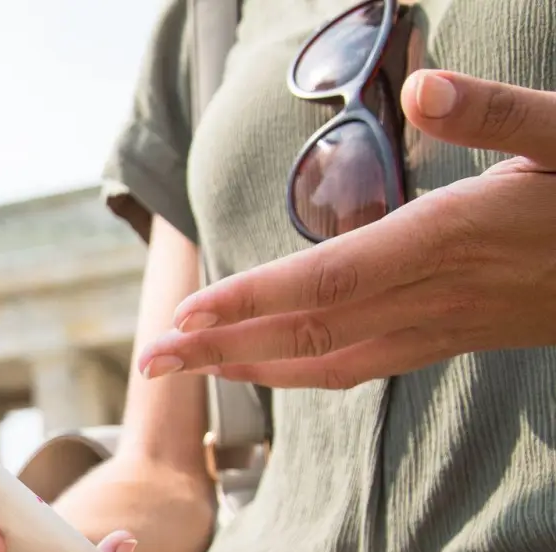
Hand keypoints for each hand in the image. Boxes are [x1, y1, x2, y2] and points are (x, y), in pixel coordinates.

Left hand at [137, 70, 555, 388]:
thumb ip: (499, 111)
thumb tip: (426, 85)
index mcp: (449, 241)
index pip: (324, 283)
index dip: (249, 303)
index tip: (183, 317)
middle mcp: (438, 295)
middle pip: (308, 333)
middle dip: (222, 347)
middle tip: (149, 359)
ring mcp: (450, 323)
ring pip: (333, 360)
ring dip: (253, 365)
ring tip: (191, 369)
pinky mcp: (463, 333)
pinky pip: (369, 363)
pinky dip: (309, 368)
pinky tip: (279, 366)